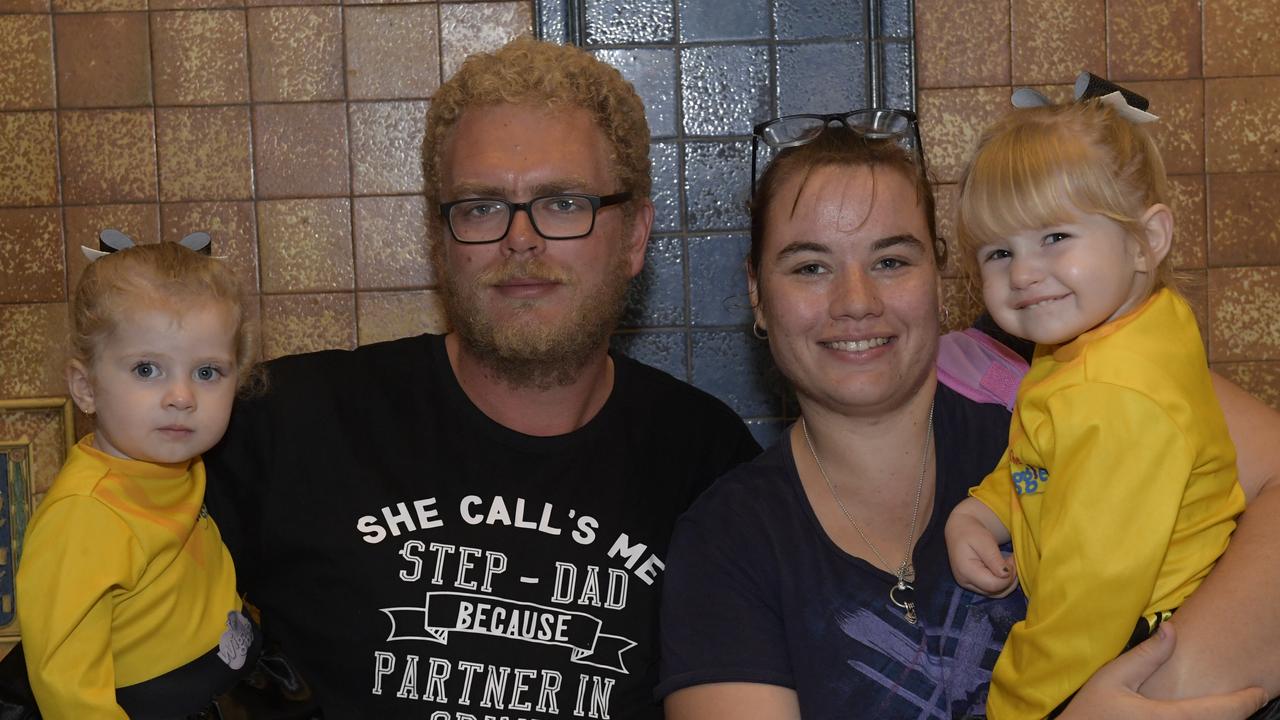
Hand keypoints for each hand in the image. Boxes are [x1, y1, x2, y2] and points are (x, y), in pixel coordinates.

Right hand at [944, 512, 1016, 597]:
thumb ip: (994, 559)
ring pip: (996, 593)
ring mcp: (969, 585)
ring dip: (1008, 581)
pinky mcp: (974, 585)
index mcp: (965, 571)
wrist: (960, 530)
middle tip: (1012, 559)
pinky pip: (993, 590)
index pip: (993, 585)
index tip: (1012, 558)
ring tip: (1008, 563)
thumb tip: (1006, 575)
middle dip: (1009, 578)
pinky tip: (1004, 568)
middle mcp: (965, 582)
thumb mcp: (984, 540)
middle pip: (995, 592)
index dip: (1008, 576)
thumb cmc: (972, 532)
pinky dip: (1003, 582)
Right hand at [1059, 623, 1268, 719]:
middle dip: (1238, 712)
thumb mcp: (1112, 677)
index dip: (1246, 701)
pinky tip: (1203, 716)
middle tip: (1249, 698)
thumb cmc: (1090, 711)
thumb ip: (1146, 655)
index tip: (1260, 691)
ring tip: (1230, 707)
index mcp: (1168, 717)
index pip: (1222, 711)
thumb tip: (1172, 628)